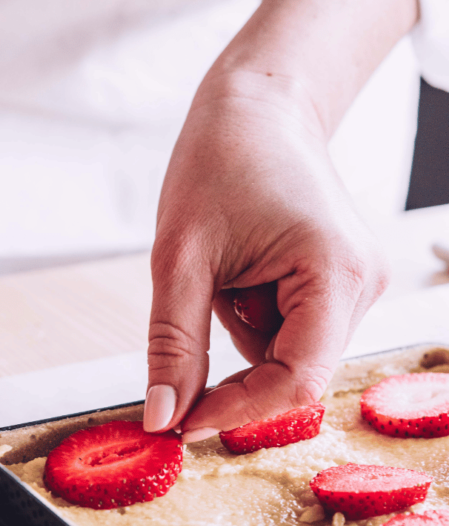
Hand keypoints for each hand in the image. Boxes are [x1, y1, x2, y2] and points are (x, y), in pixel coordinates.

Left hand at [143, 0, 416, 436]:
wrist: (258, 105)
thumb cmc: (220, 160)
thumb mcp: (179, 258)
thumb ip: (173, 345)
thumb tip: (163, 417)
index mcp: (334, 273)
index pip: (296, 381)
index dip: (237, 410)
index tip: (182, 421)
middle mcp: (361, 284)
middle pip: (293, 371)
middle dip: (233, 365)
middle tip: (190, 320)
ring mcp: (356, 282)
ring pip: (284, 351)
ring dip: (238, 328)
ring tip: (223, 266)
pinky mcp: (339, 279)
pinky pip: (288, 326)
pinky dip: (251, 314)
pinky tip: (241, 267)